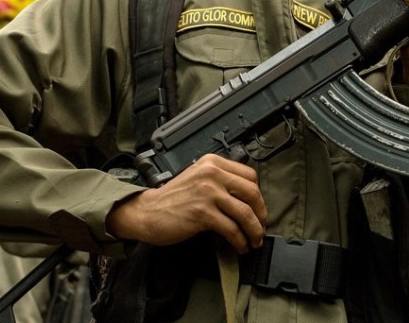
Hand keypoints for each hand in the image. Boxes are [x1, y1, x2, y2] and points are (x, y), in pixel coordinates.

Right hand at [106, 153, 266, 253]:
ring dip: (254, 231)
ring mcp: (207, 192)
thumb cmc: (172, 198)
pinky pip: (231, 229)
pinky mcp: (203, 213)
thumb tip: (248, 199)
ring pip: (245, 213)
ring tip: (254, 241)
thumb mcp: (198, 177)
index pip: (249, 175)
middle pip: (252, 193)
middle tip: (261, 227)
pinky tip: (240, 246)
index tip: (258, 209)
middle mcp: (212, 173)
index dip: (258, 195)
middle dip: (261, 214)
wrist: (147, 211)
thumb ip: (220, 180)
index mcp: (212, 162)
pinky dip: (240, 241)